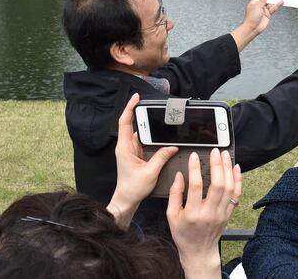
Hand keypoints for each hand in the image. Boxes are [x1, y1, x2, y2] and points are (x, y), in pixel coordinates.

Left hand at [108, 93, 177, 228]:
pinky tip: (161, 135)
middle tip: (154, 105)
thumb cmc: (133, 188)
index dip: (130, 108)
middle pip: (132, 124)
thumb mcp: (150, 172)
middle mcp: (126, 146)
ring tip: (160, 119)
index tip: (136, 98)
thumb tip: (172, 146)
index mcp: (124, 148)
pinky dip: (152, 136)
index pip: (125, 122)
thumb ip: (162, 157)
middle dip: (142, 113)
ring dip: (148, 126)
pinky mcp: (136, 154)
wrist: (126, 200)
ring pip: (140, 132)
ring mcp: (131, 150)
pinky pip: (144, 141)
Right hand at [167, 149, 241, 278]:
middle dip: (217, 165)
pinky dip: (238, 180)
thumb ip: (174, 195)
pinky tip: (235, 168)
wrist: (199, 251)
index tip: (195, 156)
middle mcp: (209, 213)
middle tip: (215, 151)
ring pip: (229, 188)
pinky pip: (236, 195)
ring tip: (225, 155)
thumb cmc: (183, 234)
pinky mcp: (229, 214)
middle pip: (218, 185)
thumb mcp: (171, 216)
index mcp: (193, 214)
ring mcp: (221, 214)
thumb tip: (179, 175)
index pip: (196, 187)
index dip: (195, 169)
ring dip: (228, 169)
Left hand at [231, 0, 282, 50]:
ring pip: (271, 5)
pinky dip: (277, 6)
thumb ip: (262, 1)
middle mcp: (259, 7)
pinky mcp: (268, 15)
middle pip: (267, 0)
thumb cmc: (251, 19)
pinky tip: (280, 3)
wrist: (253, 28)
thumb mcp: (257, 7)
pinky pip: (273, 9)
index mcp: (254, 3)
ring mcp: (264, 11)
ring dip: (275, 1)